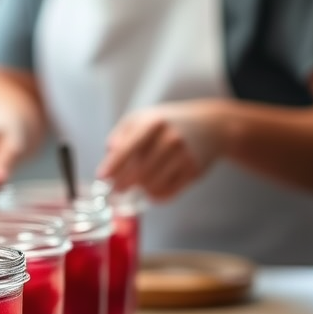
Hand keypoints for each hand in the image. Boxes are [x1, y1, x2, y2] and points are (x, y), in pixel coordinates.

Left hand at [97, 100, 231, 200]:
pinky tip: (153, 187)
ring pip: (151, 186)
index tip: (102, 177)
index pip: (127, 149)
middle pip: (137, 173)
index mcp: (152, 123)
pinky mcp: (194, 172)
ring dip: (140, 189)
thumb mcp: (142, 118)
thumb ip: (121, 135)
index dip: (112, 166)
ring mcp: (184, 156)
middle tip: (117, 187)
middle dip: (122, 184)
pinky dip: (155, 195)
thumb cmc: (168, 123)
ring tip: (138, 182)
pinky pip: (168, 193)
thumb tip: (109, 156)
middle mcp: (170, 139)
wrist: (210, 126)